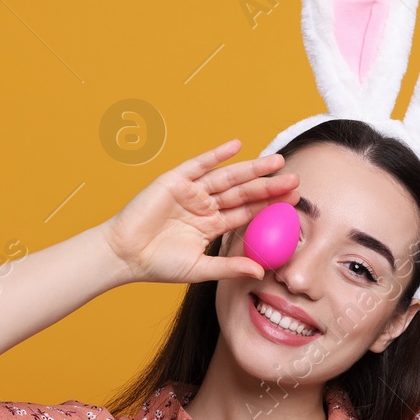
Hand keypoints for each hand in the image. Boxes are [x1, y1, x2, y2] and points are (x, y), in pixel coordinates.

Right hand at [102, 138, 299, 284]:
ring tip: (276, 161)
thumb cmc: (158, 265)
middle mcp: (205, 206)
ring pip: (228, 177)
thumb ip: (230, 267)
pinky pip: (199, 164)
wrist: (125, 255)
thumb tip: (261, 272)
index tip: (294, 201)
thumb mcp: (200, 268)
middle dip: (268, 185)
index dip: (269, 206)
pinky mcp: (175, 181)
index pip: (247, 212)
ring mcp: (191, 192)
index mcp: (212, 226)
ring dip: (252, 168)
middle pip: (243, 192)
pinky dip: (217, 154)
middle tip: (295, 179)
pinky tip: (237, 146)